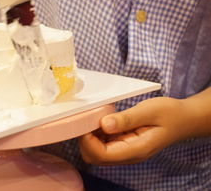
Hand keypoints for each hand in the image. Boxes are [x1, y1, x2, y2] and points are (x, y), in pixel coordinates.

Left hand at [78, 97, 194, 165]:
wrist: (184, 119)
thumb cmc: (169, 114)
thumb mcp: (149, 111)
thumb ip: (126, 119)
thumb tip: (104, 124)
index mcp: (135, 150)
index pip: (101, 155)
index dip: (87, 141)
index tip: (84, 122)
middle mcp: (128, 155)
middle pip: (95, 157)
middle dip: (86, 139)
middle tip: (87, 119)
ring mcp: (125, 151)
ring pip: (97, 152)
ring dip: (91, 136)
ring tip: (95, 117)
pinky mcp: (123, 145)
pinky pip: (104, 144)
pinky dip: (97, 134)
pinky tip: (102, 120)